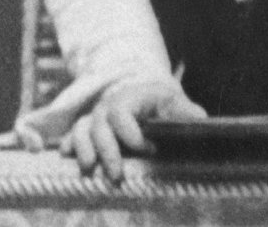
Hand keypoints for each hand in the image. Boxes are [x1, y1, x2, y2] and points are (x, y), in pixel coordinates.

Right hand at [61, 78, 205, 182]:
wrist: (145, 92)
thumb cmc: (162, 100)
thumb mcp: (175, 102)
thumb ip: (186, 112)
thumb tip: (201, 120)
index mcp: (132, 97)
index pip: (122, 113)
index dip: (133, 134)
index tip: (151, 149)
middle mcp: (109, 106)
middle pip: (100, 127)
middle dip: (107, 152)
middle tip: (116, 176)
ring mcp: (95, 117)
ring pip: (81, 130)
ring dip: (84, 151)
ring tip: (90, 171)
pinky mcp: (86, 129)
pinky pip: (71, 134)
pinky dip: (68, 145)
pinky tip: (66, 156)